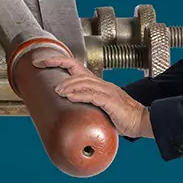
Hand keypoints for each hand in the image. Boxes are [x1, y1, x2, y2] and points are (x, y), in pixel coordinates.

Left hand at [33, 54, 152, 138]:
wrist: (142, 121)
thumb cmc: (121, 116)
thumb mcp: (99, 108)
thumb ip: (84, 106)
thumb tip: (64, 111)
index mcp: (96, 84)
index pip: (74, 67)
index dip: (58, 61)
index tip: (40, 62)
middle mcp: (101, 84)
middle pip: (76, 69)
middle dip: (56, 64)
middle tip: (40, 66)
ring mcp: (107, 91)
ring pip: (84, 82)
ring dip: (68, 84)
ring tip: (56, 90)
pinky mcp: (111, 102)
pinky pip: (94, 96)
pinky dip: (80, 95)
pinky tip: (70, 97)